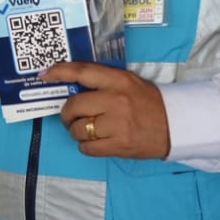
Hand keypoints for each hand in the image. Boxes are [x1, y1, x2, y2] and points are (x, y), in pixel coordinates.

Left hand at [42, 62, 170, 159]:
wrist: (175, 125)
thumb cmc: (149, 102)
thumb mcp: (129, 83)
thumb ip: (104, 83)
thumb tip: (72, 88)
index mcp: (118, 80)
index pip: (83, 72)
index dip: (60, 72)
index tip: (45, 74)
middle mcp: (115, 100)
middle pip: (74, 106)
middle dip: (67, 114)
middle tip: (72, 117)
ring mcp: (116, 124)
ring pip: (78, 129)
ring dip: (77, 131)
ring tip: (89, 130)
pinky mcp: (118, 145)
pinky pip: (87, 148)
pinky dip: (86, 146)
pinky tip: (96, 142)